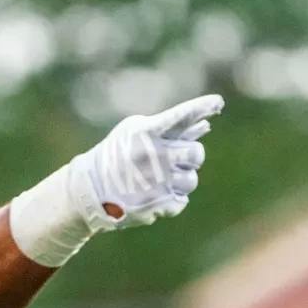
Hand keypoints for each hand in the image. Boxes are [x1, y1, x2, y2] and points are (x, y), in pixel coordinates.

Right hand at [74, 95, 220, 232]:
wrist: (89, 192)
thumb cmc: (115, 156)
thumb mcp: (133, 133)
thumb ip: (168, 127)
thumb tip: (207, 125)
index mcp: (147, 133)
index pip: (183, 115)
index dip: (203, 106)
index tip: (218, 103)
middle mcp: (155, 155)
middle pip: (196, 153)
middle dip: (190, 156)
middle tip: (176, 158)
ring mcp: (158, 181)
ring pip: (191, 180)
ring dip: (180, 180)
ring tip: (159, 180)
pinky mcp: (159, 204)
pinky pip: (181, 201)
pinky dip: (171, 199)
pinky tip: (154, 194)